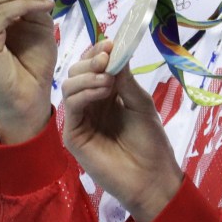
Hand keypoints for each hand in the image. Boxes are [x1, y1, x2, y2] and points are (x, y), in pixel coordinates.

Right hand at [62, 42, 182, 221]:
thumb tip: (114, 49)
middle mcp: (90, 104)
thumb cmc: (151, 142)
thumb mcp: (141, 104)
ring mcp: (80, 119)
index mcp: (106, 94)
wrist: (152, 178)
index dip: (98, 52)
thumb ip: (125, 79)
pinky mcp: (73, 135)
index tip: (110, 43)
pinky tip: (102, 91)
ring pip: (69, 86)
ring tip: (108, 80)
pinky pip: (71, 107)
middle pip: (77, 72)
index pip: (93, 66)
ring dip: (88, 76)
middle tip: (107, 58)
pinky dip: (85, 93)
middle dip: (91, 61)